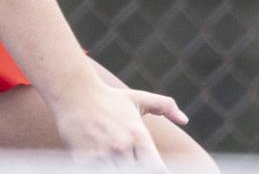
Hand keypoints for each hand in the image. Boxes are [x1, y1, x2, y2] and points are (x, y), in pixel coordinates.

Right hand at [51, 79, 188, 164]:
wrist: (74, 92)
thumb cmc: (109, 98)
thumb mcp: (139, 99)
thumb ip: (166, 106)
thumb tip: (184, 120)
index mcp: (138, 135)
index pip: (155, 168)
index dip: (157, 171)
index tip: (153, 167)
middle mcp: (122, 147)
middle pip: (135, 173)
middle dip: (134, 168)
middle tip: (130, 160)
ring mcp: (101, 154)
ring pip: (114, 173)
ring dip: (115, 168)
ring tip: (115, 159)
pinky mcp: (81, 159)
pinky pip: (93, 171)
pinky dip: (98, 168)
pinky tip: (99, 161)